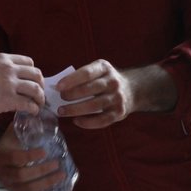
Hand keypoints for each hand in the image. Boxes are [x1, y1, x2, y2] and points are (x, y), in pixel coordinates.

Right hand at [0, 53, 43, 117]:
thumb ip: (0, 69)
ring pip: (36, 89)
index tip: (33, 81)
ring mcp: (10, 84)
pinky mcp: (9, 99)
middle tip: (39, 94)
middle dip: (41, 85)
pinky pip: (29, 104)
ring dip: (40, 98)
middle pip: (36, 75)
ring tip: (38, 105)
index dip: (33, 73)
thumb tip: (11, 80)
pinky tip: (32, 112)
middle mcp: (9, 69)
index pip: (29, 62)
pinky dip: (34, 108)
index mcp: (3, 59)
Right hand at [0, 125, 64, 190]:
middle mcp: (4, 173)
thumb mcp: (13, 130)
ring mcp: (11, 186)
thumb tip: (42, 110)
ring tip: (62, 175)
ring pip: (27, 190)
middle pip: (22, 177)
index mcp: (2, 156)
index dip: (30, 156)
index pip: (15, 158)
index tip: (45, 151)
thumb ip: (25, 122)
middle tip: (58, 163)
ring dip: (46, 184)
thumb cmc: (9, 142)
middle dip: (42, 171)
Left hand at [55, 61, 175, 129]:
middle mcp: (113, 82)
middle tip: (60, 99)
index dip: (71, 80)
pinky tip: (76, 121)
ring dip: (75, 110)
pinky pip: (101, 120)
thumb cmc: (105, 81)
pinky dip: (87, 122)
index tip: (58, 86)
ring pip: (94, 106)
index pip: (87, 73)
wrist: (132, 90)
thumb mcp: (98, 71)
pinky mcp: (119, 112)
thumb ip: (81, 77)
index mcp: (105, 68)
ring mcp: (117, 98)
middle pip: (90, 89)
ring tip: (62, 111)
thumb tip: (58, 88)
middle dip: (72, 95)